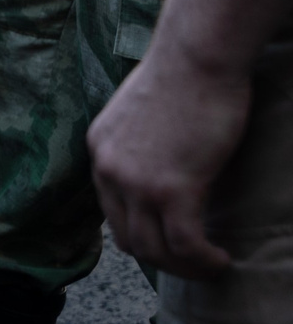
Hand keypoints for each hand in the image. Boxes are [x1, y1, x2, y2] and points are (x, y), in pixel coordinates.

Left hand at [89, 47, 248, 278]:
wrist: (196, 56)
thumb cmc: (184, 75)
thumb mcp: (144, 113)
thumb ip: (142, 142)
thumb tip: (162, 163)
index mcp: (99, 150)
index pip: (110, 210)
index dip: (142, 232)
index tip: (171, 241)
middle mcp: (109, 169)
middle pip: (127, 238)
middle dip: (162, 259)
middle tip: (194, 262)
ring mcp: (137, 182)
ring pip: (154, 249)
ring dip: (185, 267)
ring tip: (212, 265)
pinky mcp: (172, 188)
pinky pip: (184, 244)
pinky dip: (203, 260)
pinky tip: (222, 260)